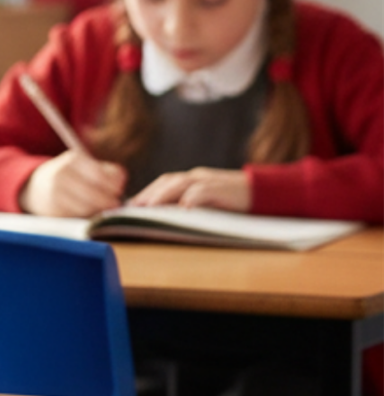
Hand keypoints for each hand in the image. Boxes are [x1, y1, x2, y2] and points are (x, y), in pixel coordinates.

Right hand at [20, 151, 128, 216]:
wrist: (36, 187)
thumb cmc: (71, 177)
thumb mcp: (85, 166)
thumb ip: (108, 172)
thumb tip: (119, 185)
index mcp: (72, 159)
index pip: (101, 175)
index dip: (114, 186)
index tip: (118, 191)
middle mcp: (60, 174)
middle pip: (94, 194)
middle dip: (109, 202)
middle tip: (114, 205)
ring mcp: (54, 193)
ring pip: (86, 208)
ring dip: (98, 211)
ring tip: (101, 209)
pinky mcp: (52, 210)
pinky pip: (77, 217)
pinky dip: (86, 217)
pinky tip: (87, 213)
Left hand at [128, 168, 252, 210]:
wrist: (264, 193)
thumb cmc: (234, 202)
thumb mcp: (208, 203)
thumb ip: (190, 205)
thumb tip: (167, 218)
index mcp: (192, 180)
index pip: (164, 182)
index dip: (147, 192)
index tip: (131, 205)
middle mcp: (197, 177)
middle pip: (167, 181)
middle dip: (149, 193)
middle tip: (134, 207)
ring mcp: (210, 181)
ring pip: (181, 183)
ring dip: (163, 195)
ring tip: (150, 207)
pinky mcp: (223, 188)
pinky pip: (204, 191)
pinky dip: (192, 198)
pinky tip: (183, 207)